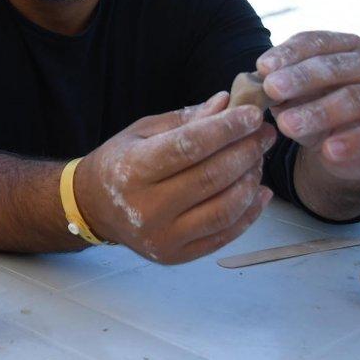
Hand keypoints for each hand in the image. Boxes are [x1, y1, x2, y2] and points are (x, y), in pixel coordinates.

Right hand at [73, 92, 275, 264]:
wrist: (94, 207)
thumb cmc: (120, 162)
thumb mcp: (142, 131)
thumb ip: (185, 120)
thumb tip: (227, 103)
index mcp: (132, 169)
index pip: (188, 147)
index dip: (225, 129)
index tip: (252, 115)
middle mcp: (146, 207)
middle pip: (211, 178)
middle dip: (246, 152)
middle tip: (265, 134)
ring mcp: (162, 236)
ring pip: (223, 209)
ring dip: (251, 181)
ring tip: (258, 160)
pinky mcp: (176, 256)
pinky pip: (224, 235)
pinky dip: (250, 213)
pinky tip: (260, 191)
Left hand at [258, 31, 359, 181]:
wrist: (346, 148)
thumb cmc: (316, 108)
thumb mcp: (295, 96)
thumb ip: (282, 88)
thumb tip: (258, 84)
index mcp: (347, 46)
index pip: (317, 42)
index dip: (289, 53)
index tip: (262, 67)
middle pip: (335, 67)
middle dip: (300, 78)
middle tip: (271, 89)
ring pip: (354, 99)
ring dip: (318, 112)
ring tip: (287, 125)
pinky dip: (353, 142)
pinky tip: (329, 150)